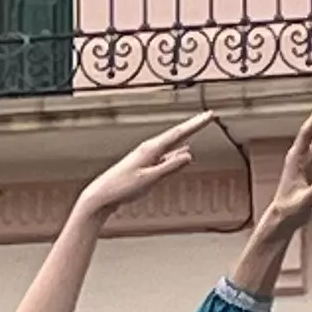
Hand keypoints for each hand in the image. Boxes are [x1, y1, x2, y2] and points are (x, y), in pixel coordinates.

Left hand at [75, 114, 211, 224]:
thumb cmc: (122, 188)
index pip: (178, 133)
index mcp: (150, 149)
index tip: (209, 115)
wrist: (102, 195)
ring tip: (198, 127)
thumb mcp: (149, 179)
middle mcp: (149, 149)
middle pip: (177, 135)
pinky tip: (184, 152)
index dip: (196, 124)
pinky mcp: (146, 166)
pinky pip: (167, 155)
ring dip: (187, 136)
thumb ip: (169, 167)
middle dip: (194, 126)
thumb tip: (189, 155)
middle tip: (209, 116)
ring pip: (173, 144)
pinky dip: (178, 152)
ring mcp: (148, 157)